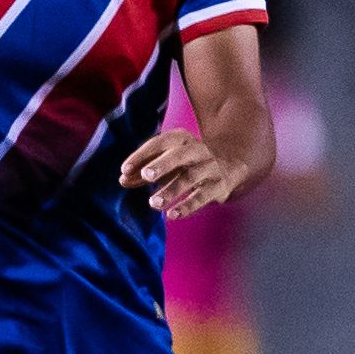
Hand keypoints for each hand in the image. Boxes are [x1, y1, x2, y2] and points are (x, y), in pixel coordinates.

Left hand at [119, 130, 236, 219]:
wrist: (231, 165)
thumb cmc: (188, 163)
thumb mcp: (167, 162)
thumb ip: (144, 171)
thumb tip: (123, 180)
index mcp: (181, 139)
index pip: (159, 143)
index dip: (141, 155)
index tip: (125, 170)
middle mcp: (198, 150)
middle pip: (179, 155)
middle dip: (162, 165)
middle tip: (145, 176)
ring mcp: (211, 167)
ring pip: (191, 177)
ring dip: (172, 190)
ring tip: (154, 203)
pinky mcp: (220, 185)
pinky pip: (204, 195)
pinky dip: (188, 205)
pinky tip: (173, 214)